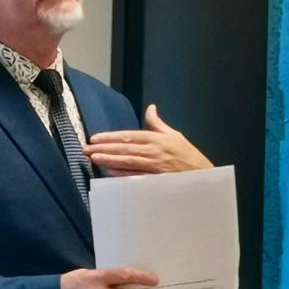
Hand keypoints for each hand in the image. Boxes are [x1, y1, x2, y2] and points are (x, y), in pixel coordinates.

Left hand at [84, 104, 212, 175]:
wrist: (202, 175)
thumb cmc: (188, 155)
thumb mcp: (174, 135)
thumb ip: (158, 123)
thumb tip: (150, 108)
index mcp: (156, 139)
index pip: (128, 136)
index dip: (110, 137)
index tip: (94, 138)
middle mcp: (154, 151)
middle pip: (124, 148)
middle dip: (103, 148)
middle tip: (86, 149)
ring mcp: (154, 166)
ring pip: (127, 161)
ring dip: (109, 160)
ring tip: (93, 158)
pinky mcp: (156, 180)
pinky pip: (136, 176)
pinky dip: (122, 175)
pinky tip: (109, 173)